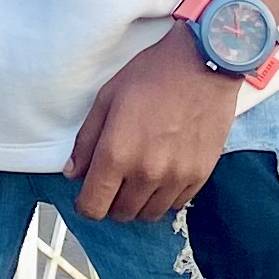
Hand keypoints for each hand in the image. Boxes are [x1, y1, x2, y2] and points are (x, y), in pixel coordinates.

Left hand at [70, 25, 243, 225]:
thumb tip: (73, 173)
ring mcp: (176, 176)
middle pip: (120, 214)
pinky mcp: (200, 175)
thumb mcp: (107, 98)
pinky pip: (175, 204)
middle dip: (111, 202)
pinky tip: (162, 174)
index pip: (93, 206)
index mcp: (117, 154)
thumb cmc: (153, 75)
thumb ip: (87, 140)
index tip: (89, 194)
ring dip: (138, 202)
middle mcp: (146, 172)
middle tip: (114, 182)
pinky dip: (164, 197)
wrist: (204, 64)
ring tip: (138, 179)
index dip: (86, 204)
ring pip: (148, 214)